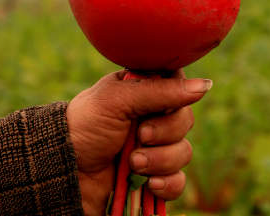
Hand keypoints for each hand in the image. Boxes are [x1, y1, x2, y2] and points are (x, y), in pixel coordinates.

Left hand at [66, 69, 212, 215]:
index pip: (179, 85)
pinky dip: (166, 183)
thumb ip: (161, 91)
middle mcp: (151, 116)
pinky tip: (148, 184)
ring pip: (184, 152)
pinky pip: (178, 181)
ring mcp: (153, 147)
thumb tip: (206, 85)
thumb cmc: (86, 125)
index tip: (159, 104)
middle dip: (166, 132)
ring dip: (161, 160)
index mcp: (143, 90)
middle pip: (186, 120)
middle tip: (140, 135)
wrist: (64, 170)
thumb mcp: (119, 100)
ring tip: (133, 163)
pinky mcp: (152, 177)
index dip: (177, 95)